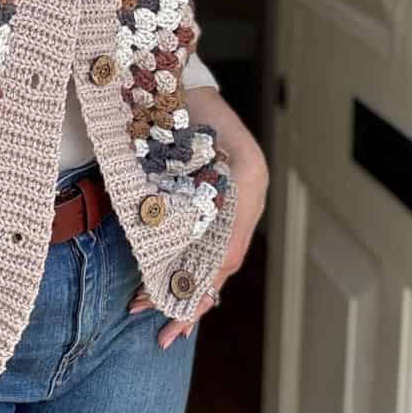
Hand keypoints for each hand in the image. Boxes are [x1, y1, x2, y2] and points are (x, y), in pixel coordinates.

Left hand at [128, 94, 268, 348]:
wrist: (177, 77)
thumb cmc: (187, 100)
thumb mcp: (201, 127)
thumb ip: (206, 169)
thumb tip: (194, 222)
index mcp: (246, 183)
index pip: (226, 248)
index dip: (200, 281)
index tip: (170, 304)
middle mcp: (244, 199)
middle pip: (220, 264)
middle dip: (192, 301)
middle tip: (166, 335)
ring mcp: (232, 204)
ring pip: (213, 263)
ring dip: (187, 296)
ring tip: (165, 329)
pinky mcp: (212, 204)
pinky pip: (205, 249)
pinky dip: (186, 275)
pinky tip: (169, 296)